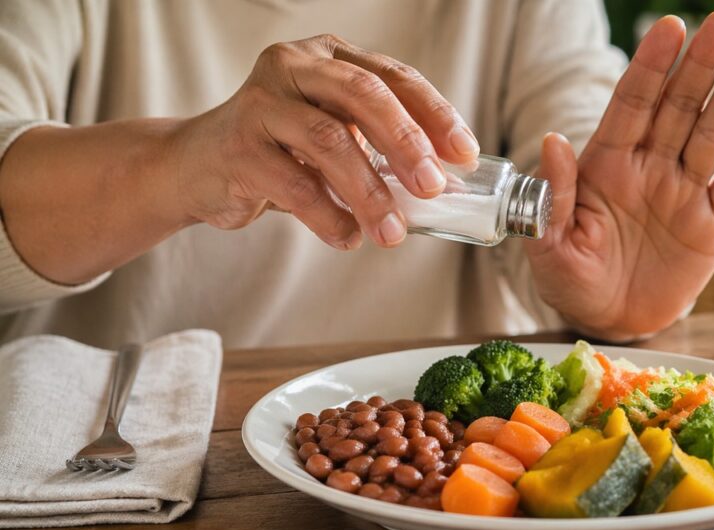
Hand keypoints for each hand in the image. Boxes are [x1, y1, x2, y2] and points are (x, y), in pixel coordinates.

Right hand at [170, 35, 479, 248]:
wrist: (196, 167)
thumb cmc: (280, 151)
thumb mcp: (335, 136)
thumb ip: (380, 148)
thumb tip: (445, 186)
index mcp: (329, 56)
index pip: (394, 77)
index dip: (435, 115)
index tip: (464, 155)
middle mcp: (294, 66)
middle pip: (363, 94)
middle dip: (406, 142)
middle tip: (433, 186)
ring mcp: (261, 103)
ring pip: (329, 141)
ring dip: (369, 192)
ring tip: (391, 231)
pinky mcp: (238, 146)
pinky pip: (295, 185)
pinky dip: (329, 217)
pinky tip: (348, 236)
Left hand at [525, 12, 713, 339]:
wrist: (607, 320)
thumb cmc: (571, 277)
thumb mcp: (548, 242)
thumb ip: (553, 195)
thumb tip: (552, 141)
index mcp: (609, 163)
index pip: (632, 104)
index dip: (650, 66)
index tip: (669, 27)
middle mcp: (651, 168)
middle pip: (679, 107)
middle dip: (700, 65)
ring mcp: (684, 193)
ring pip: (711, 137)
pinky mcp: (712, 226)